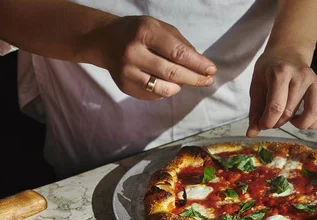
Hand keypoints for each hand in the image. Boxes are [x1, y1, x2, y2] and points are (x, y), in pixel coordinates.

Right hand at [84, 15, 216, 99]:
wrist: (105, 40)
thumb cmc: (139, 32)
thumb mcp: (159, 27)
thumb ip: (180, 44)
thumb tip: (201, 64)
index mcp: (145, 32)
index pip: (178, 53)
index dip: (197, 64)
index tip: (211, 70)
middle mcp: (133, 52)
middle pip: (172, 73)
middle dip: (195, 79)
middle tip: (208, 80)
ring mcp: (127, 71)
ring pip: (164, 89)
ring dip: (180, 87)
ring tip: (184, 80)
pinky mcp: (124, 86)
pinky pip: (154, 95)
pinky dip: (166, 91)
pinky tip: (166, 82)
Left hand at [246, 50, 316, 136]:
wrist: (289, 51)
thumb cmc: (270, 68)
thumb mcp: (257, 84)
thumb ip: (255, 110)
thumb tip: (252, 133)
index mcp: (280, 72)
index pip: (275, 107)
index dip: (267, 122)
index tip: (262, 124)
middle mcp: (300, 76)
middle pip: (289, 112)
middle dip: (278, 123)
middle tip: (272, 119)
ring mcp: (313, 81)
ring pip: (311, 113)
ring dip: (299, 124)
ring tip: (290, 120)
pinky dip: (313, 122)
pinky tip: (301, 119)